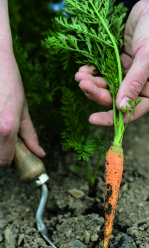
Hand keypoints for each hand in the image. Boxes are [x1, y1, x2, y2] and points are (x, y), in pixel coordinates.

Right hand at [0, 49, 44, 167]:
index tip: (12, 154)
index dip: (9, 161)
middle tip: (5, 138)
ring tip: (1, 122)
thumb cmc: (9, 80)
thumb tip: (40, 153)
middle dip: (0, 152)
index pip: (4, 161)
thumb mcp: (23, 109)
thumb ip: (30, 135)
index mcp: (6, 128)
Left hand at [75, 0, 148, 125]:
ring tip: (80, 75)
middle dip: (97, 93)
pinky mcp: (120, 63)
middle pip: (115, 99)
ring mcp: (130, 74)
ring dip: (92, 83)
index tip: (92, 119)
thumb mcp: (148, 56)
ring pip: (107, 87)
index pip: (131, 112)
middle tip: (83, 83)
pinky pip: (104, 73)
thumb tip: (121, 108)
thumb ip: (134, 82)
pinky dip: (93, 73)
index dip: (112, 118)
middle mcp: (141, 85)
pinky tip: (84, 69)